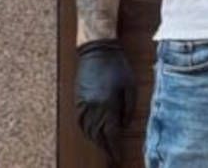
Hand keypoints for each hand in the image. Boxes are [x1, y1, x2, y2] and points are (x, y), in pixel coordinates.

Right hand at [75, 38, 136, 164]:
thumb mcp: (130, 86)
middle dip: (105, 147)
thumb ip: (128, 109)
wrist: (97, 51)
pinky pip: (80, 122)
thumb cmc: (118, 66)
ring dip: (95, 141)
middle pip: (97, 135)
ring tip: (105, 148)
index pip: (110, 134)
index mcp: (107, 104)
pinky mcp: (77, 100)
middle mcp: (92, 107)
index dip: (114, 148)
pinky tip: (92, 134)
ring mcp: (82, 104)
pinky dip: (86, 131)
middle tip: (113, 156)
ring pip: (87, 130)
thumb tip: (124, 126)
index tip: (118, 158)